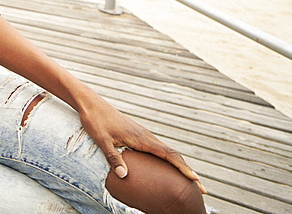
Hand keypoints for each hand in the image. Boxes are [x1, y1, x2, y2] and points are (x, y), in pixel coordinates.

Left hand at [78, 93, 205, 193]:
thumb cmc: (95, 120)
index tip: (196, 179)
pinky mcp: (136, 133)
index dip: (183, 168)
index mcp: (141, 138)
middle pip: (172, 155)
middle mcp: (145, 135)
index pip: (168, 155)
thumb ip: (113, 157)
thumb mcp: (102, 140)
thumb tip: (124, 176)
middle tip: (201, 188)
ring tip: (189, 179)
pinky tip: (166, 166)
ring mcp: (142, 134)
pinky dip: (167, 159)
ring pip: (166, 151)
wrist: (90, 103)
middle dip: (187, 171)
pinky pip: (157, 148)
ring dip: (178, 165)